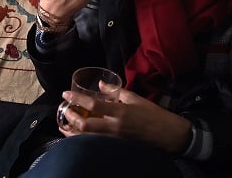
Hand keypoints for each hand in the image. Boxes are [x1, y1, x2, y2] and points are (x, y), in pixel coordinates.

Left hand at [58, 88, 191, 153]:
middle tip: (64, 112)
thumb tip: (100, 84)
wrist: (167, 135)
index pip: (93, 104)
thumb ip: (115, 91)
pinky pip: (95, 143)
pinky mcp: (116, 147)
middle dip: (71, 118)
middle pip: (85, 125)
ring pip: (87, 138)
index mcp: (120, 111)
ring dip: (73, 132)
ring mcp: (114, 139)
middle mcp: (114, 126)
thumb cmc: (152, 114)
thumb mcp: (135, 98)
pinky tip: (78, 135)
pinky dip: (84, 139)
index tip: (65, 94)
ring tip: (64, 126)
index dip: (77, 99)